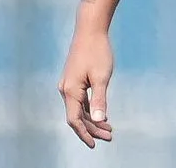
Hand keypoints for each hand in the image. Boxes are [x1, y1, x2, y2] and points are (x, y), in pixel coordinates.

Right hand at [59, 28, 114, 147]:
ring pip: (79, 109)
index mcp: (70, 91)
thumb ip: (100, 100)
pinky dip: (90, 109)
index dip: (85, 133)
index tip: (95, 144)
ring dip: (92, 120)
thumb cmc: (98, 52)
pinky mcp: (74, 80)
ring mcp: (68, 85)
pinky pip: (80, 101)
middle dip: (92, 128)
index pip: (75, 120)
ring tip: (108, 129)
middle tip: (109, 137)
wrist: (90, 31)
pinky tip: (101, 115)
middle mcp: (65, 90)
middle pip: (77, 116)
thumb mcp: (102, 77)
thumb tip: (99, 120)